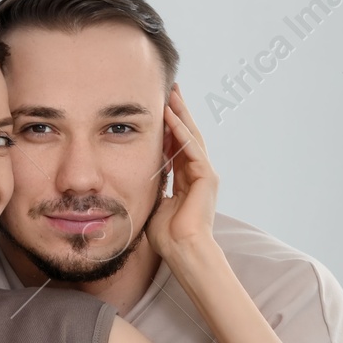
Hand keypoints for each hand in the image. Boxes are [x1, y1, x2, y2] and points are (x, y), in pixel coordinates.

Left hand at [145, 85, 218, 263]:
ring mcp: (205, 175)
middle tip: (170, 90)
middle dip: (179, 113)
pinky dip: (181, 130)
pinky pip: (192, 147)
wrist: (184, 251)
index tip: (160, 109)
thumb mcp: (155, 204)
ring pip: (191, 137)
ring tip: (172, 94)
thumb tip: (136, 180)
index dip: (169, 128)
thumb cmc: (168, 237)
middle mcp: (199, 175)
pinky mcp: (207, 177)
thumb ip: (152, 188)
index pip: (178, 147)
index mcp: (188, 181)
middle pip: (188, 136)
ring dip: (181, 115)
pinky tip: (170, 115)